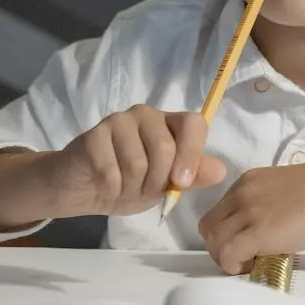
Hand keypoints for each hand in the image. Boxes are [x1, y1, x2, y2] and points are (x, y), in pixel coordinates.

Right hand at [0, 107, 226, 229]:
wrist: (83, 190)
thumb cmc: (128, 184)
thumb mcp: (165, 186)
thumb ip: (191, 177)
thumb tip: (221, 171)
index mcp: (169, 124)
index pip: (193, 123)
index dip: (192, 153)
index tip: (182, 182)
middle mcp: (146, 114)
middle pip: (165, 148)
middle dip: (156, 182)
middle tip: (143, 190)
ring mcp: (118, 121)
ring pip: (138, 162)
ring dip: (131, 188)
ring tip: (123, 186)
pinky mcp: (93, 134)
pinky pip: (111, 170)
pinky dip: (110, 187)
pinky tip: (104, 184)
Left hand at [198, 159, 304, 273]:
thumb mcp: (291, 191)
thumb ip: (274, 204)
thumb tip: (273, 226)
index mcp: (250, 181)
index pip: (219, 211)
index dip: (228, 232)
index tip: (246, 244)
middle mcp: (243, 193)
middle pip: (209, 227)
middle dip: (221, 247)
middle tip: (245, 259)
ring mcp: (248, 212)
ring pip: (215, 242)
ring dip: (227, 259)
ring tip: (252, 264)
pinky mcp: (257, 233)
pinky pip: (227, 255)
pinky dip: (233, 266)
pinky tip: (253, 267)